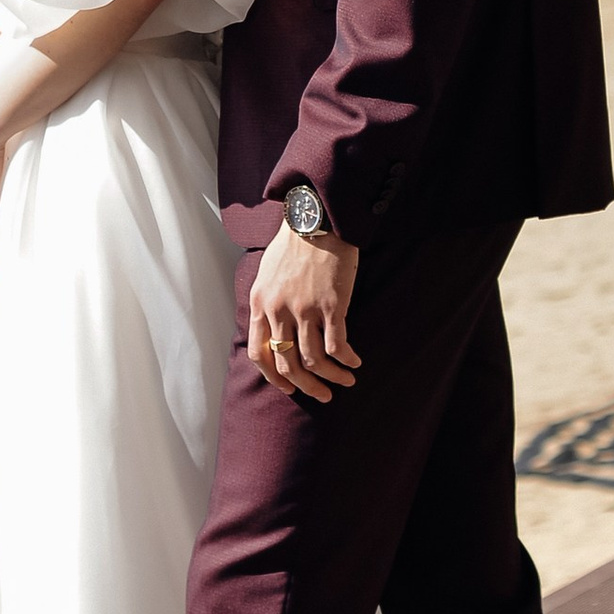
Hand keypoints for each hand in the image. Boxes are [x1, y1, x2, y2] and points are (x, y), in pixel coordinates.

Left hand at [248, 225, 361, 400]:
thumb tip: (273, 328)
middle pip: (287, 363)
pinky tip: (355, 362)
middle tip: (322, 394)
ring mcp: (304, 309)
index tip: (289, 387)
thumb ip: (267, 302)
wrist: (317, 219)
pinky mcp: (330, 306)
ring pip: (314, 361)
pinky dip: (346, 361)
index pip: (259, 353)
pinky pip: (337, 347)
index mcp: (259, 303)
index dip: (274, 376)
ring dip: (331, 377)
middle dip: (306, 386)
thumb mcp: (267, 273)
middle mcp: (278, 310)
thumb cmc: (295, 244)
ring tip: (345, 380)